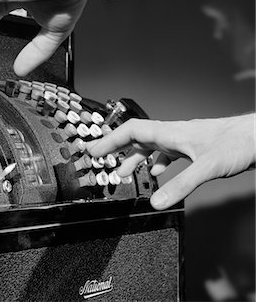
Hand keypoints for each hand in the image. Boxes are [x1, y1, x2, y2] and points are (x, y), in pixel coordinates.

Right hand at [87, 114, 254, 209]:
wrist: (255, 137)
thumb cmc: (236, 142)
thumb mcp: (206, 166)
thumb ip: (181, 185)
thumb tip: (156, 202)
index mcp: (170, 132)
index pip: (131, 131)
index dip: (109, 140)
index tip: (93, 149)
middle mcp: (173, 134)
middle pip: (136, 137)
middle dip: (116, 148)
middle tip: (99, 158)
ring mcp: (182, 141)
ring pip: (150, 146)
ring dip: (134, 158)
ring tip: (123, 172)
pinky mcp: (192, 149)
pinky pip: (166, 154)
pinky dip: (156, 163)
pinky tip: (156, 173)